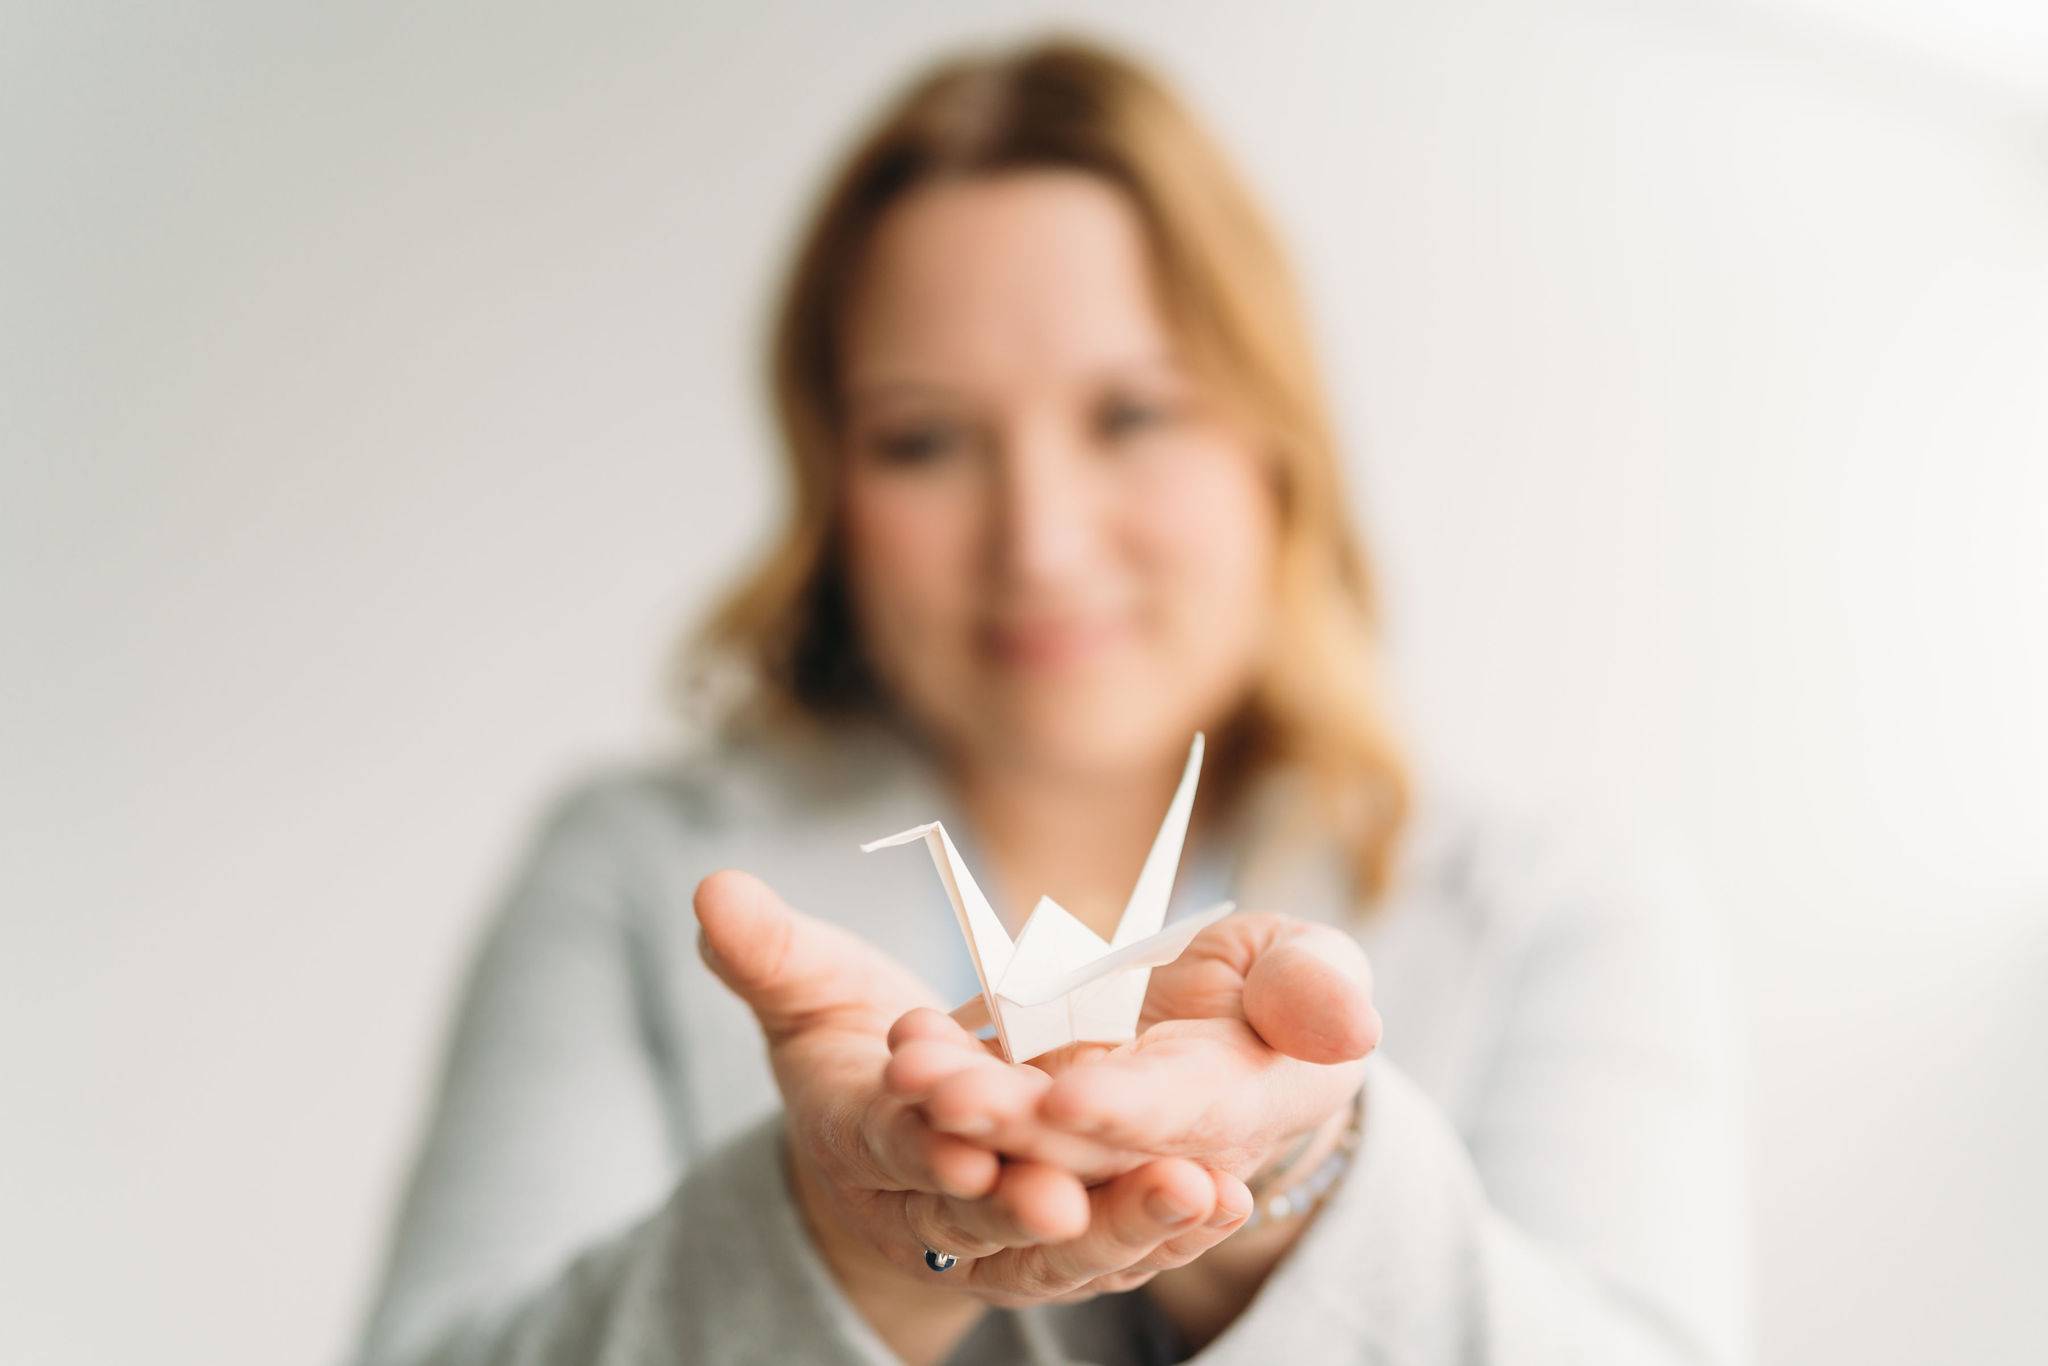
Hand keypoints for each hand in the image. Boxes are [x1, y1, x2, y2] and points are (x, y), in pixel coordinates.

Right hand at [692, 871, 1256, 1344]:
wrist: (892, 1146)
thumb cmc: (849, 1052)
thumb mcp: (807, 996)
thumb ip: (768, 952)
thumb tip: (711, 889)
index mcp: (862, 1136)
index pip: (889, 1143)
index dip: (920, 1143)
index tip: (958, 1142)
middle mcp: (930, 1203)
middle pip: (982, 1215)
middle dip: (1027, 1207)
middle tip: (1070, 1199)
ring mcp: (999, 1237)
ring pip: (1064, 1247)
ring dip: (1127, 1226)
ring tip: (1193, 1194)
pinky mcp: (1062, 1246)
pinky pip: (1119, 1247)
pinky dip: (1172, 1230)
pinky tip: (1229, 1201)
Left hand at [885, 912, 1378, 1183]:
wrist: (1223, 1013)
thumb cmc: (1280, 985)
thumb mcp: (1309, 969)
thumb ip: (1317, 990)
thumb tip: (1352, 1026)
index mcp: (1238, 1110)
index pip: (1177, 1119)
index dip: (1125, 1113)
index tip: (1069, 1098)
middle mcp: (1153, 1142)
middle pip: (1076, 1143)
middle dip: (1009, 1121)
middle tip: (943, 1093)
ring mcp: (1086, 1130)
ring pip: (1017, 1130)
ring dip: (962, 1106)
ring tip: (910, 1065)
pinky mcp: (1033, 1104)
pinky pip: (986, 1092)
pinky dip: (945, 1070)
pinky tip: (904, 1043)